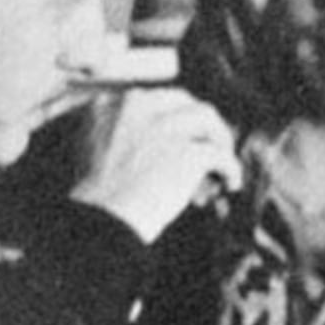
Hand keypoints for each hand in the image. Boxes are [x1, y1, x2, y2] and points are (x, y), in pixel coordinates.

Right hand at [69, 87, 238, 242]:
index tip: (175, 139)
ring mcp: (165, 127)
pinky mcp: (188, 153)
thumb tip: (160, 144)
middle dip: (195, 124)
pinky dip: (230, 169)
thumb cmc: (95, 200)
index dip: (169, 120)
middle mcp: (138, 106)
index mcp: (110, 104)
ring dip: (218, 138)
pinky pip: (220, 155)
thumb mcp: (94, 152)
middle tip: (202, 146)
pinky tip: (230, 183)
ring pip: (206, 118)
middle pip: (182, 101)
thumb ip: (120, 135)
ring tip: (221, 161)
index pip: (152, 100)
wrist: (100, 224)